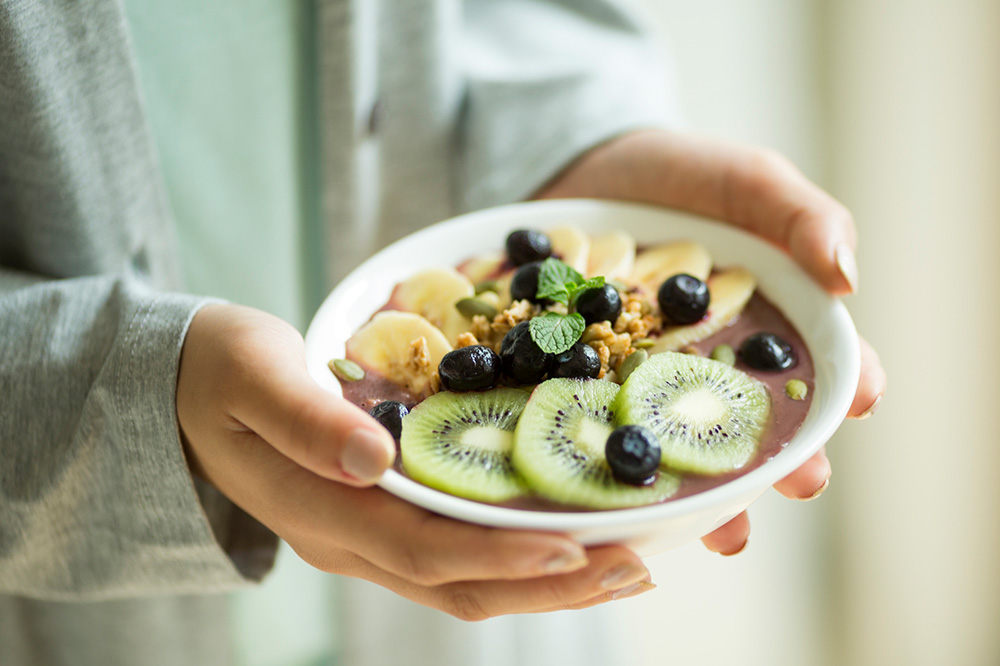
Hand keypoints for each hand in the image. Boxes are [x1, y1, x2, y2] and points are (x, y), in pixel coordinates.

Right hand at [177, 304, 652, 618]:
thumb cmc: (218, 371)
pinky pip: (454, 558)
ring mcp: (362, 541)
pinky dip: (515, 557)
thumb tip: (376, 461)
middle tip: (635, 566)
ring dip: (544, 582)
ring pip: (463, 584)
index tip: (576, 547)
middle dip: (549, 583)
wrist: (185, 390)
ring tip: (622, 565)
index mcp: (317, 513)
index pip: (422, 550)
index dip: (501, 555)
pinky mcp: (377, 523)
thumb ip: (306, 420)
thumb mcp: (251, 375)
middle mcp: (347, 543)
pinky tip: (563, 540)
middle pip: (459, 585)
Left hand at [536, 129, 887, 554]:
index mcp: (766, 317)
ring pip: (688, 444)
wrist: (578, 167)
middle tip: (803, 483)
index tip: (863, 402)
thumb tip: (847, 278)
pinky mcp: (590, 385)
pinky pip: (608, 428)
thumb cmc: (677, 173)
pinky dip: (617, 462)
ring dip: (712, 486)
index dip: (850, 382)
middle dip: (786, 457)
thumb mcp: (743, 180)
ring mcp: (651, 378)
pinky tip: (627, 496)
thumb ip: (798, 216)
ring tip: (727, 528)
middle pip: (758, 418)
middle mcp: (714, 360)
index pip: (822, 358)